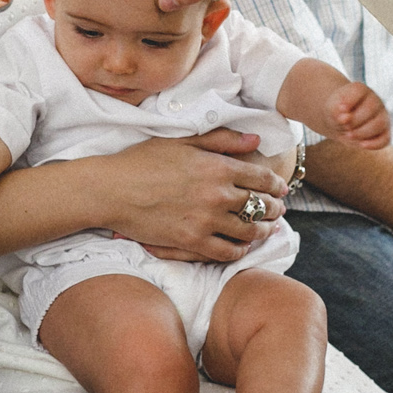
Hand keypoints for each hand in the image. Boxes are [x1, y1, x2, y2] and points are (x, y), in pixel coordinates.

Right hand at [92, 130, 287, 262]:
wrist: (111, 190)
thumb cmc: (143, 160)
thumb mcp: (182, 140)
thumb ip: (221, 139)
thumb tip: (255, 139)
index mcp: (217, 167)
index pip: (261, 178)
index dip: (276, 184)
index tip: (280, 189)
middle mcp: (217, 195)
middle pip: (260, 206)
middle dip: (274, 208)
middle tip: (278, 210)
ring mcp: (206, 222)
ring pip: (249, 231)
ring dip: (263, 231)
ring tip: (266, 229)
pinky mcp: (192, 242)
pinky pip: (228, 252)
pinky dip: (241, 250)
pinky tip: (242, 246)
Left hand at [326, 81, 389, 149]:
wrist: (340, 122)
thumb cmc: (336, 113)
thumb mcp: (331, 109)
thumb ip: (336, 111)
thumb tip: (345, 118)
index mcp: (361, 90)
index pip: (359, 91)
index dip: (349, 101)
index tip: (340, 109)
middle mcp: (375, 101)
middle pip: (371, 109)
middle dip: (354, 121)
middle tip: (344, 126)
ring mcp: (382, 116)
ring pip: (380, 124)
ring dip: (363, 132)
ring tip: (349, 135)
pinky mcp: (384, 132)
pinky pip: (385, 139)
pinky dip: (375, 143)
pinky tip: (361, 145)